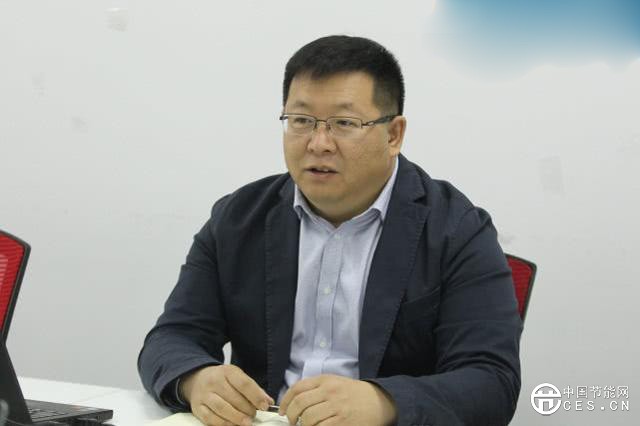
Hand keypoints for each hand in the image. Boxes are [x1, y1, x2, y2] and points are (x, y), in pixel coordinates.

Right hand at [179, 364, 273, 425]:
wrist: (197, 379)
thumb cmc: (221, 379)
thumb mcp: (236, 376)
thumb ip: (252, 388)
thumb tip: (268, 402)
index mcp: (227, 371)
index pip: (244, 384)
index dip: (256, 396)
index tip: (265, 405)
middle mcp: (214, 381)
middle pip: (234, 398)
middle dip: (248, 409)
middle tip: (254, 414)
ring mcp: (204, 395)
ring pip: (222, 408)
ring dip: (237, 417)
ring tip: (247, 422)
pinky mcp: (197, 408)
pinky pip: (210, 418)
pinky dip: (223, 423)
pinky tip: (233, 424)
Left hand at [279, 374, 396, 425]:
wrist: (379, 402)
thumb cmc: (354, 394)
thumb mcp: (335, 383)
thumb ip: (316, 388)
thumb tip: (293, 401)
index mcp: (326, 381)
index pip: (297, 388)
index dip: (285, 401)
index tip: (282, 411)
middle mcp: (330, 392)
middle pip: (300, 404)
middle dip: (290, 416)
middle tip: (291, 422)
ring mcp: (337, 408)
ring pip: (308, 419)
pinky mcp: (342, 423)